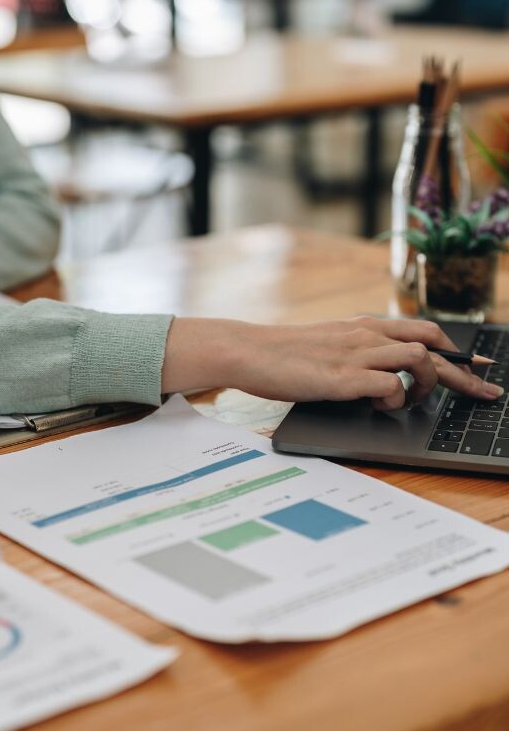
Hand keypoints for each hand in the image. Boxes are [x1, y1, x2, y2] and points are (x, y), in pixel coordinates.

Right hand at [161, 315, 502, 411]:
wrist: (248, 351)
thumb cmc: (283, 352)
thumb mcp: (327, 343)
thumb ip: (357, 349)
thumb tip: (381, 369)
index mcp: (364, 325)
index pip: (424, 329)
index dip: (457, 350)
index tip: (478, 366)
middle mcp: (366, 334)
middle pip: (433, 345)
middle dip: (463, 372)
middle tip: (483, 392)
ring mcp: (355, 355)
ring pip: (419, 359)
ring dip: (427, 385)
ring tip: (411, 401)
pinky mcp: (342, 378)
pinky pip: (389, 386)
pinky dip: (394, 399)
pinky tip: (378, 404)